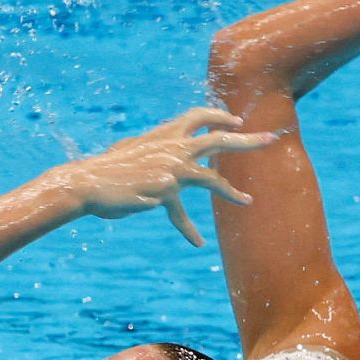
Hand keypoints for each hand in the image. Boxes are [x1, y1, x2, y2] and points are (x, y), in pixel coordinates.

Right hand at [57, 107, 276, 245]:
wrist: (88, 182)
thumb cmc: (105, 169)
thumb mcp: (130, 151)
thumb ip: (150, 149)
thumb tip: (161, 155)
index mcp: (164, 134)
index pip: (198, 117)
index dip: (219, 116)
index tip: (235, 120)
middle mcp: (172, 148)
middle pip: (219, 140)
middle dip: (247, 139)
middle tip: (271, 139)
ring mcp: (170, 170)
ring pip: (211, 178)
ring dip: (231, 191)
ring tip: (249, 201)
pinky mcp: (164, 192)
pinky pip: (180, 215)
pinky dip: (187, 229)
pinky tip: (197, 243)